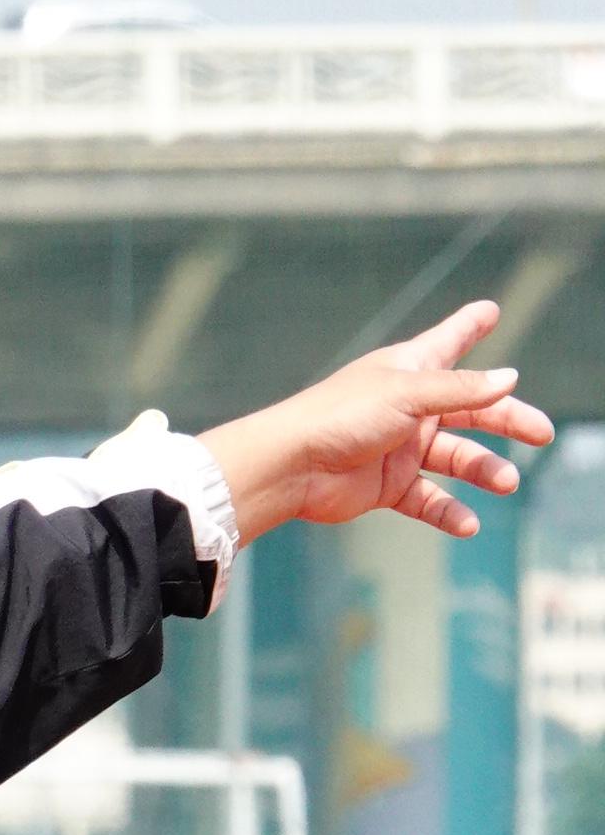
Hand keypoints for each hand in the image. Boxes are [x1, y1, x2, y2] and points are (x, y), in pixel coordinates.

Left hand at [204, 301, 552, 546]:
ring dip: (483, 470)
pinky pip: (428, 499)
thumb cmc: (343, 416)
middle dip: (508, 419)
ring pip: (456, 458)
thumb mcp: (410, 393)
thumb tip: (510, 380)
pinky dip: (449, 511)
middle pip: (472, 409)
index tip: (490, 311)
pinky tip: (469, 523)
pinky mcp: (388, 487)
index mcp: (413, 369)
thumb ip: (462, 389)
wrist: (293, 466)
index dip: (471, 326)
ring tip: (507, 482)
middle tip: (542, 433)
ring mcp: (402, 448)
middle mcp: (411, 406)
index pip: (451, 341)